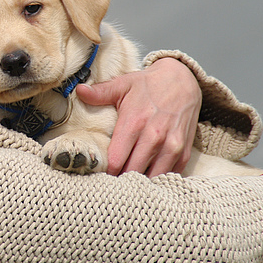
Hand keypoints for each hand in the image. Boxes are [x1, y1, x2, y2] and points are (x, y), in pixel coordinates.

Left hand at [76, 58, 200, 176]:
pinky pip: (169, 175)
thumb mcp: (123, 85)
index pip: (115, 160)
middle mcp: (154, 137)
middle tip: (112, 180)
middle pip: (131, 172)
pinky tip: (147, 174)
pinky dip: (158, 178)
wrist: (183, 81)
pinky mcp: (183, 152)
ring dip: (140, 181)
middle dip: (120, 178)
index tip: (100, 172)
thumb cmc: (149, 85)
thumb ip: (100, 92)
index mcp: (134, 123)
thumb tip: (79, 91)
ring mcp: (171, 146)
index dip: (106, 171)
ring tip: (129, 179)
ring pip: (152, 177)